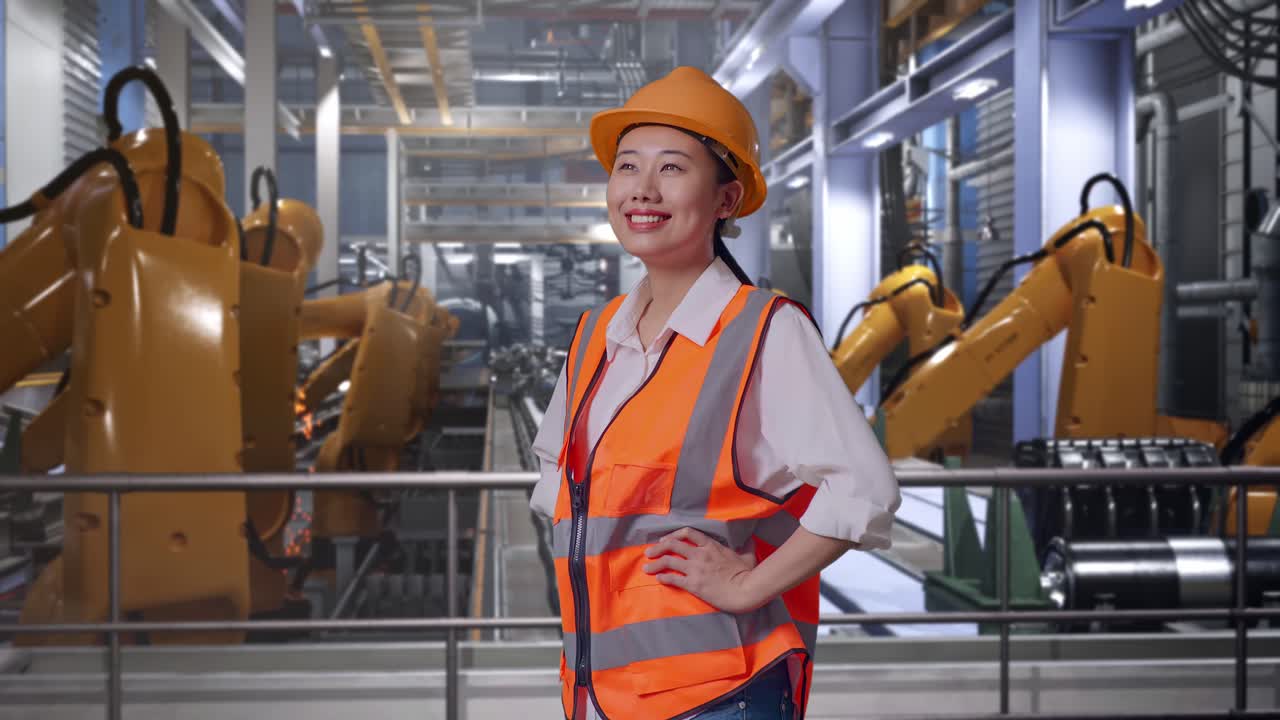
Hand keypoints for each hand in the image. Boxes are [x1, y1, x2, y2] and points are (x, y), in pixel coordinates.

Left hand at [642, 527, 761, 613]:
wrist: (746, 590)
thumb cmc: (747, 574)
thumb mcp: (747, 556)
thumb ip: (745, 547)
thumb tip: (750, 539)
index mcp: (711, 545)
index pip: (687, 533)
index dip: (673, 535)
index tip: (665, 540)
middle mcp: (700, 554)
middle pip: (673, 545)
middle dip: (658, 548)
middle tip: (649, 553)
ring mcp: (695, 569)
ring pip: (669, 561)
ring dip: (655, 564)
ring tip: (646, 568)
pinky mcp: (693, 584)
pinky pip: (673, 579)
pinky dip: (664, 578)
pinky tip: (658, 579)